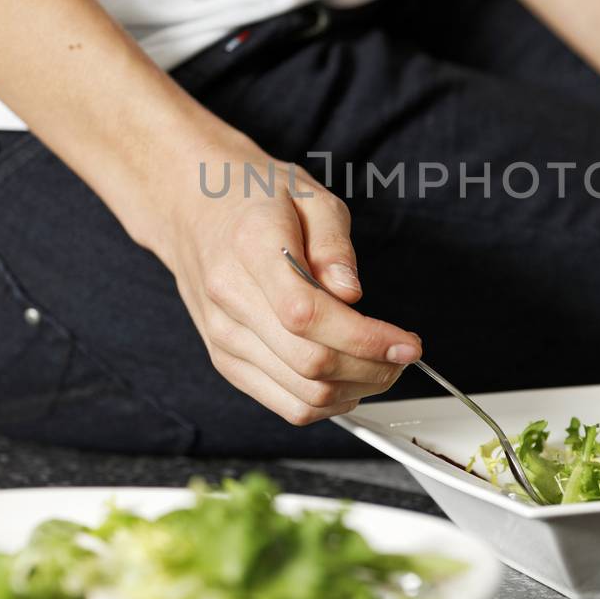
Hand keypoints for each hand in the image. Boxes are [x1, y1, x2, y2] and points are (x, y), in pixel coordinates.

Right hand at [146, 124, 420, 425]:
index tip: (407, 343)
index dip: (366, 338)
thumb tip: (351, 294)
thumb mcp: (307, 193)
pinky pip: (285, 405)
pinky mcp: (226, 361)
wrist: (192, 207)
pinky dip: (328, 403)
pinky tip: (351, 381)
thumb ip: (334, 243)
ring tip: (383, 366)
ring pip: (301, 393)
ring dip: (356, 390)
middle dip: (373, 367)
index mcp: (250, 247)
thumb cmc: (254, 197)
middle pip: (309, 361)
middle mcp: (229, 298)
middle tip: (404, 353)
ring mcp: (223, 336)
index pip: (308, 314)